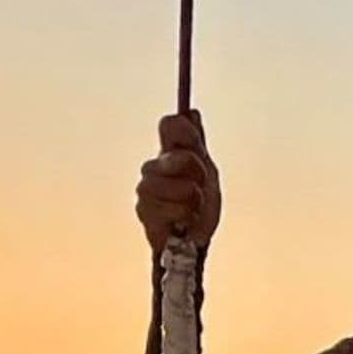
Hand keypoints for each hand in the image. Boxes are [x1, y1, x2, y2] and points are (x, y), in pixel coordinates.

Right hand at [137, 110, 221, 254]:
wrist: (194, 241)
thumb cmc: (199, 207)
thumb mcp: (207, 170)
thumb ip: (197, 143)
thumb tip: (192, 112)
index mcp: (168, 152)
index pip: (170, 124)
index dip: (187, 132)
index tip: (198, 147)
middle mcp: (153, 167)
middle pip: (181, 157)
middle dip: (198, 175)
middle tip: (198, 188)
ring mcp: (146, 189)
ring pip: (182, 187)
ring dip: (194, 201)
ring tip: (190, 209)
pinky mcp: (145, 212)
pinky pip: (177, 209)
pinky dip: (187, 217)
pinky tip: (182, 223)